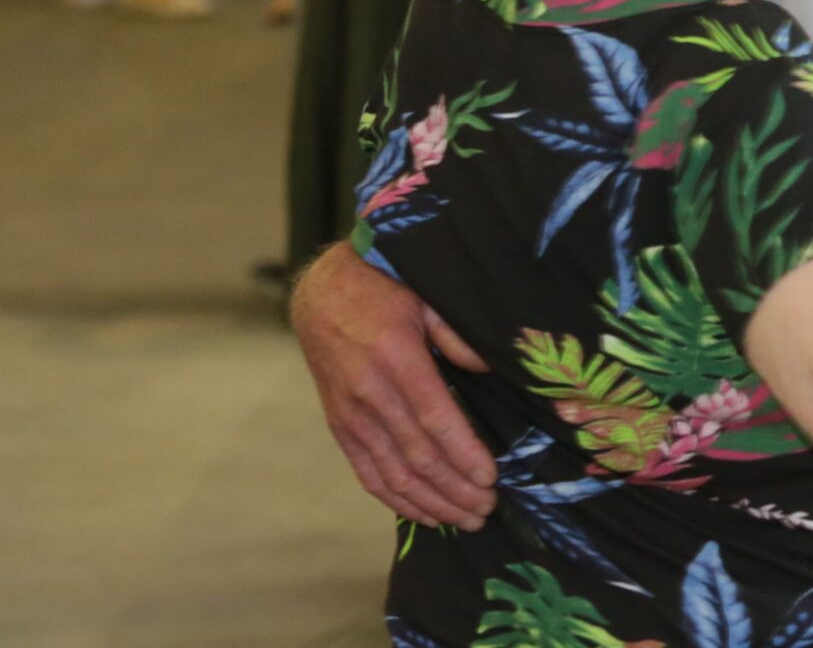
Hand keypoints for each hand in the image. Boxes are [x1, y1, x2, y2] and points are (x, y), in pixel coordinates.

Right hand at [289, 245, 495, 529]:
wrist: (321, 295)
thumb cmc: (383, 293)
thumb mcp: (426, 299)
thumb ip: (458, 336)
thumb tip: (489, 370)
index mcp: (397, 360)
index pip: (436, 420)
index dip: (464, 454)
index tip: (491, 477)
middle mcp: (371, 395)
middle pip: (418, 457)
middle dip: (456, 489)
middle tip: (487, 509)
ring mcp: (351, 417)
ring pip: (394, 475)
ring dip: (433, 503)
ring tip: (467, 519)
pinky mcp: (340, 428)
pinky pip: (368, 475)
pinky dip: (396, 501)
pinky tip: (425, 515)